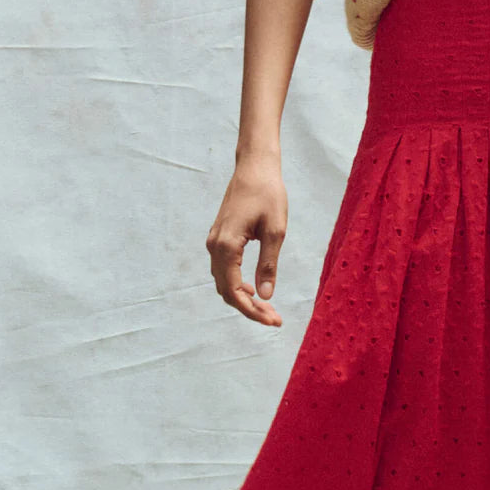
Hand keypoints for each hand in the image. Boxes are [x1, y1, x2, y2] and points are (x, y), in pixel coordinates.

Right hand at [206, 149, 287, 325]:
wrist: (255, 167)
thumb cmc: (268, 195)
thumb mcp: (275, 231)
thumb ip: (269, 264)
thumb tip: (266, 295)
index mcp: (227, 246)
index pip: (235, 291)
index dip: (254, 312)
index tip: (274, 321)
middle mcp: (215, 247)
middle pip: (227, 292)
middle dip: (250, 310)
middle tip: (275, 319)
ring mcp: (214, 242)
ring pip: (224, 283)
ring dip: (244, 299)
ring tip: (269, 309)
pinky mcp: (219, 238)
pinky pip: (224, 271)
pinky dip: (238, 285)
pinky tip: (255, 290)